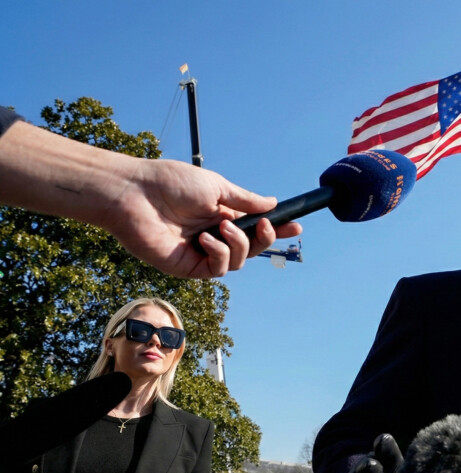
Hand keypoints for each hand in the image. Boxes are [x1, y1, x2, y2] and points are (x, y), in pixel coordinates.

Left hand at [107, 158, 301, 278]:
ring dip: (238, 245)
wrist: (133, 193)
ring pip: (237, 262)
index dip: (276, 229)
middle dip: (266, 238)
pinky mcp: (187, 267)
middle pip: (252, 247)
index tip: (295, 226)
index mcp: (220, 214)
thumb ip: (245, 200)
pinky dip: (219, 254)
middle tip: (267, 226)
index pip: (255, 227)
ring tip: (222, 227)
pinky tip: (206, 239)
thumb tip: (272, 203)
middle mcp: (213, 235)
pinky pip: (217, 270)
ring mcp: (200, 252)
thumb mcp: (216, 186)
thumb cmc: (169, 183)